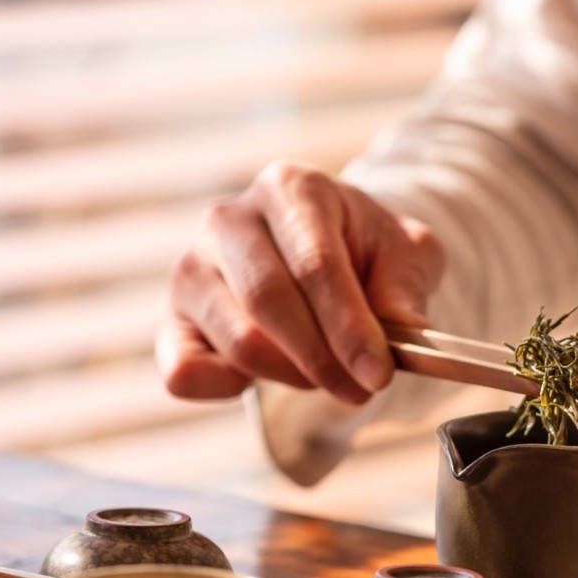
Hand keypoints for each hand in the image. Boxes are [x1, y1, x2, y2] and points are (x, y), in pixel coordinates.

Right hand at [157, 161, 444, 402]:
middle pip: (270, 301)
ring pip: (237, 340)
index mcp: (291, 189)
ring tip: (329, 376)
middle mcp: (229, 219)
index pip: (314, 264)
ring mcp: (191, 268)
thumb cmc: (364, 251)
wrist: (328, 253)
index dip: (348, 326)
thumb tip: (403, 329)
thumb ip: (405, 285)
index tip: (378, 373)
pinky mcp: (172, 318)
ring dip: (292, 375)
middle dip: (322, 358)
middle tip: (361, 388)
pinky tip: (266, 379)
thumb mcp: (406, 254)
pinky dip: (226, 388)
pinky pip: (183, 370)